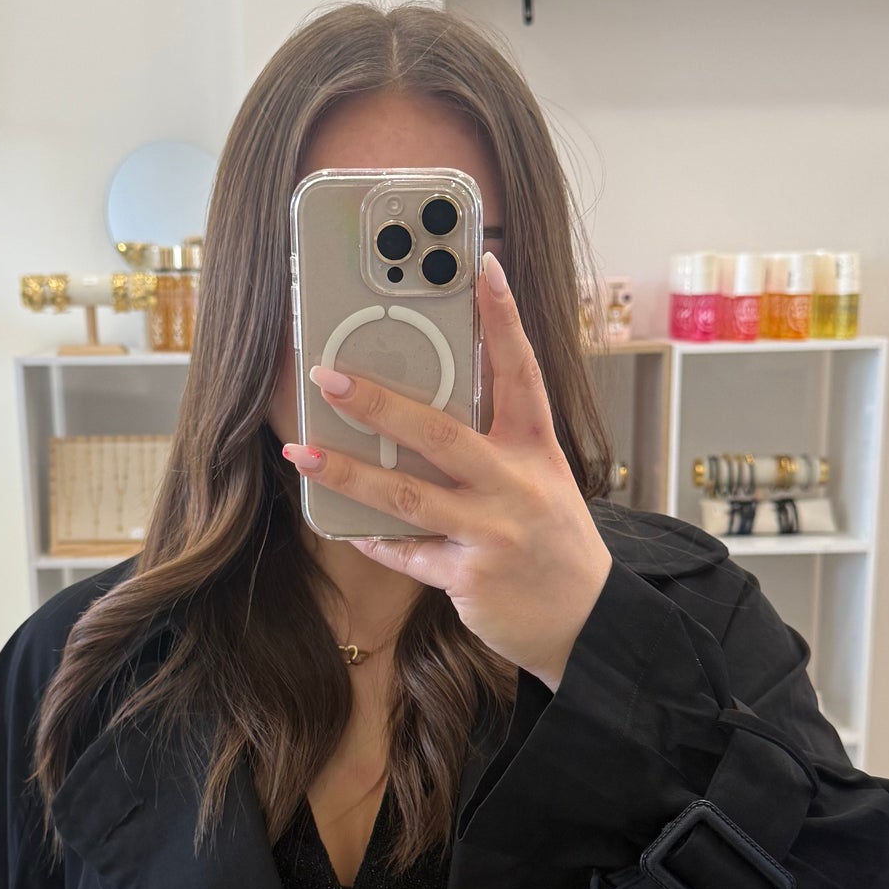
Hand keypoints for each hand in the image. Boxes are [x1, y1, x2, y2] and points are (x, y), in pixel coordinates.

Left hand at [281, 254, 611, 689]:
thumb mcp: (543, 479)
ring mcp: (492, 533)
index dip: (502, 318)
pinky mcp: (469, 577)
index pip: (520, 371)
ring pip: (406, 495)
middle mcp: (516, 485)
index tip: (482, 267)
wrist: (588, 622)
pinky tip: (346, 525)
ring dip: (347, 473)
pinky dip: (374, 538)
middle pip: (439, 433)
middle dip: (379, 402)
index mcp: (537, 449)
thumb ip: (497, 443)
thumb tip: (428, 404)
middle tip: (328, 376)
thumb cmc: (555, 541)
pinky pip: (407, 553)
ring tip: (300, 451)